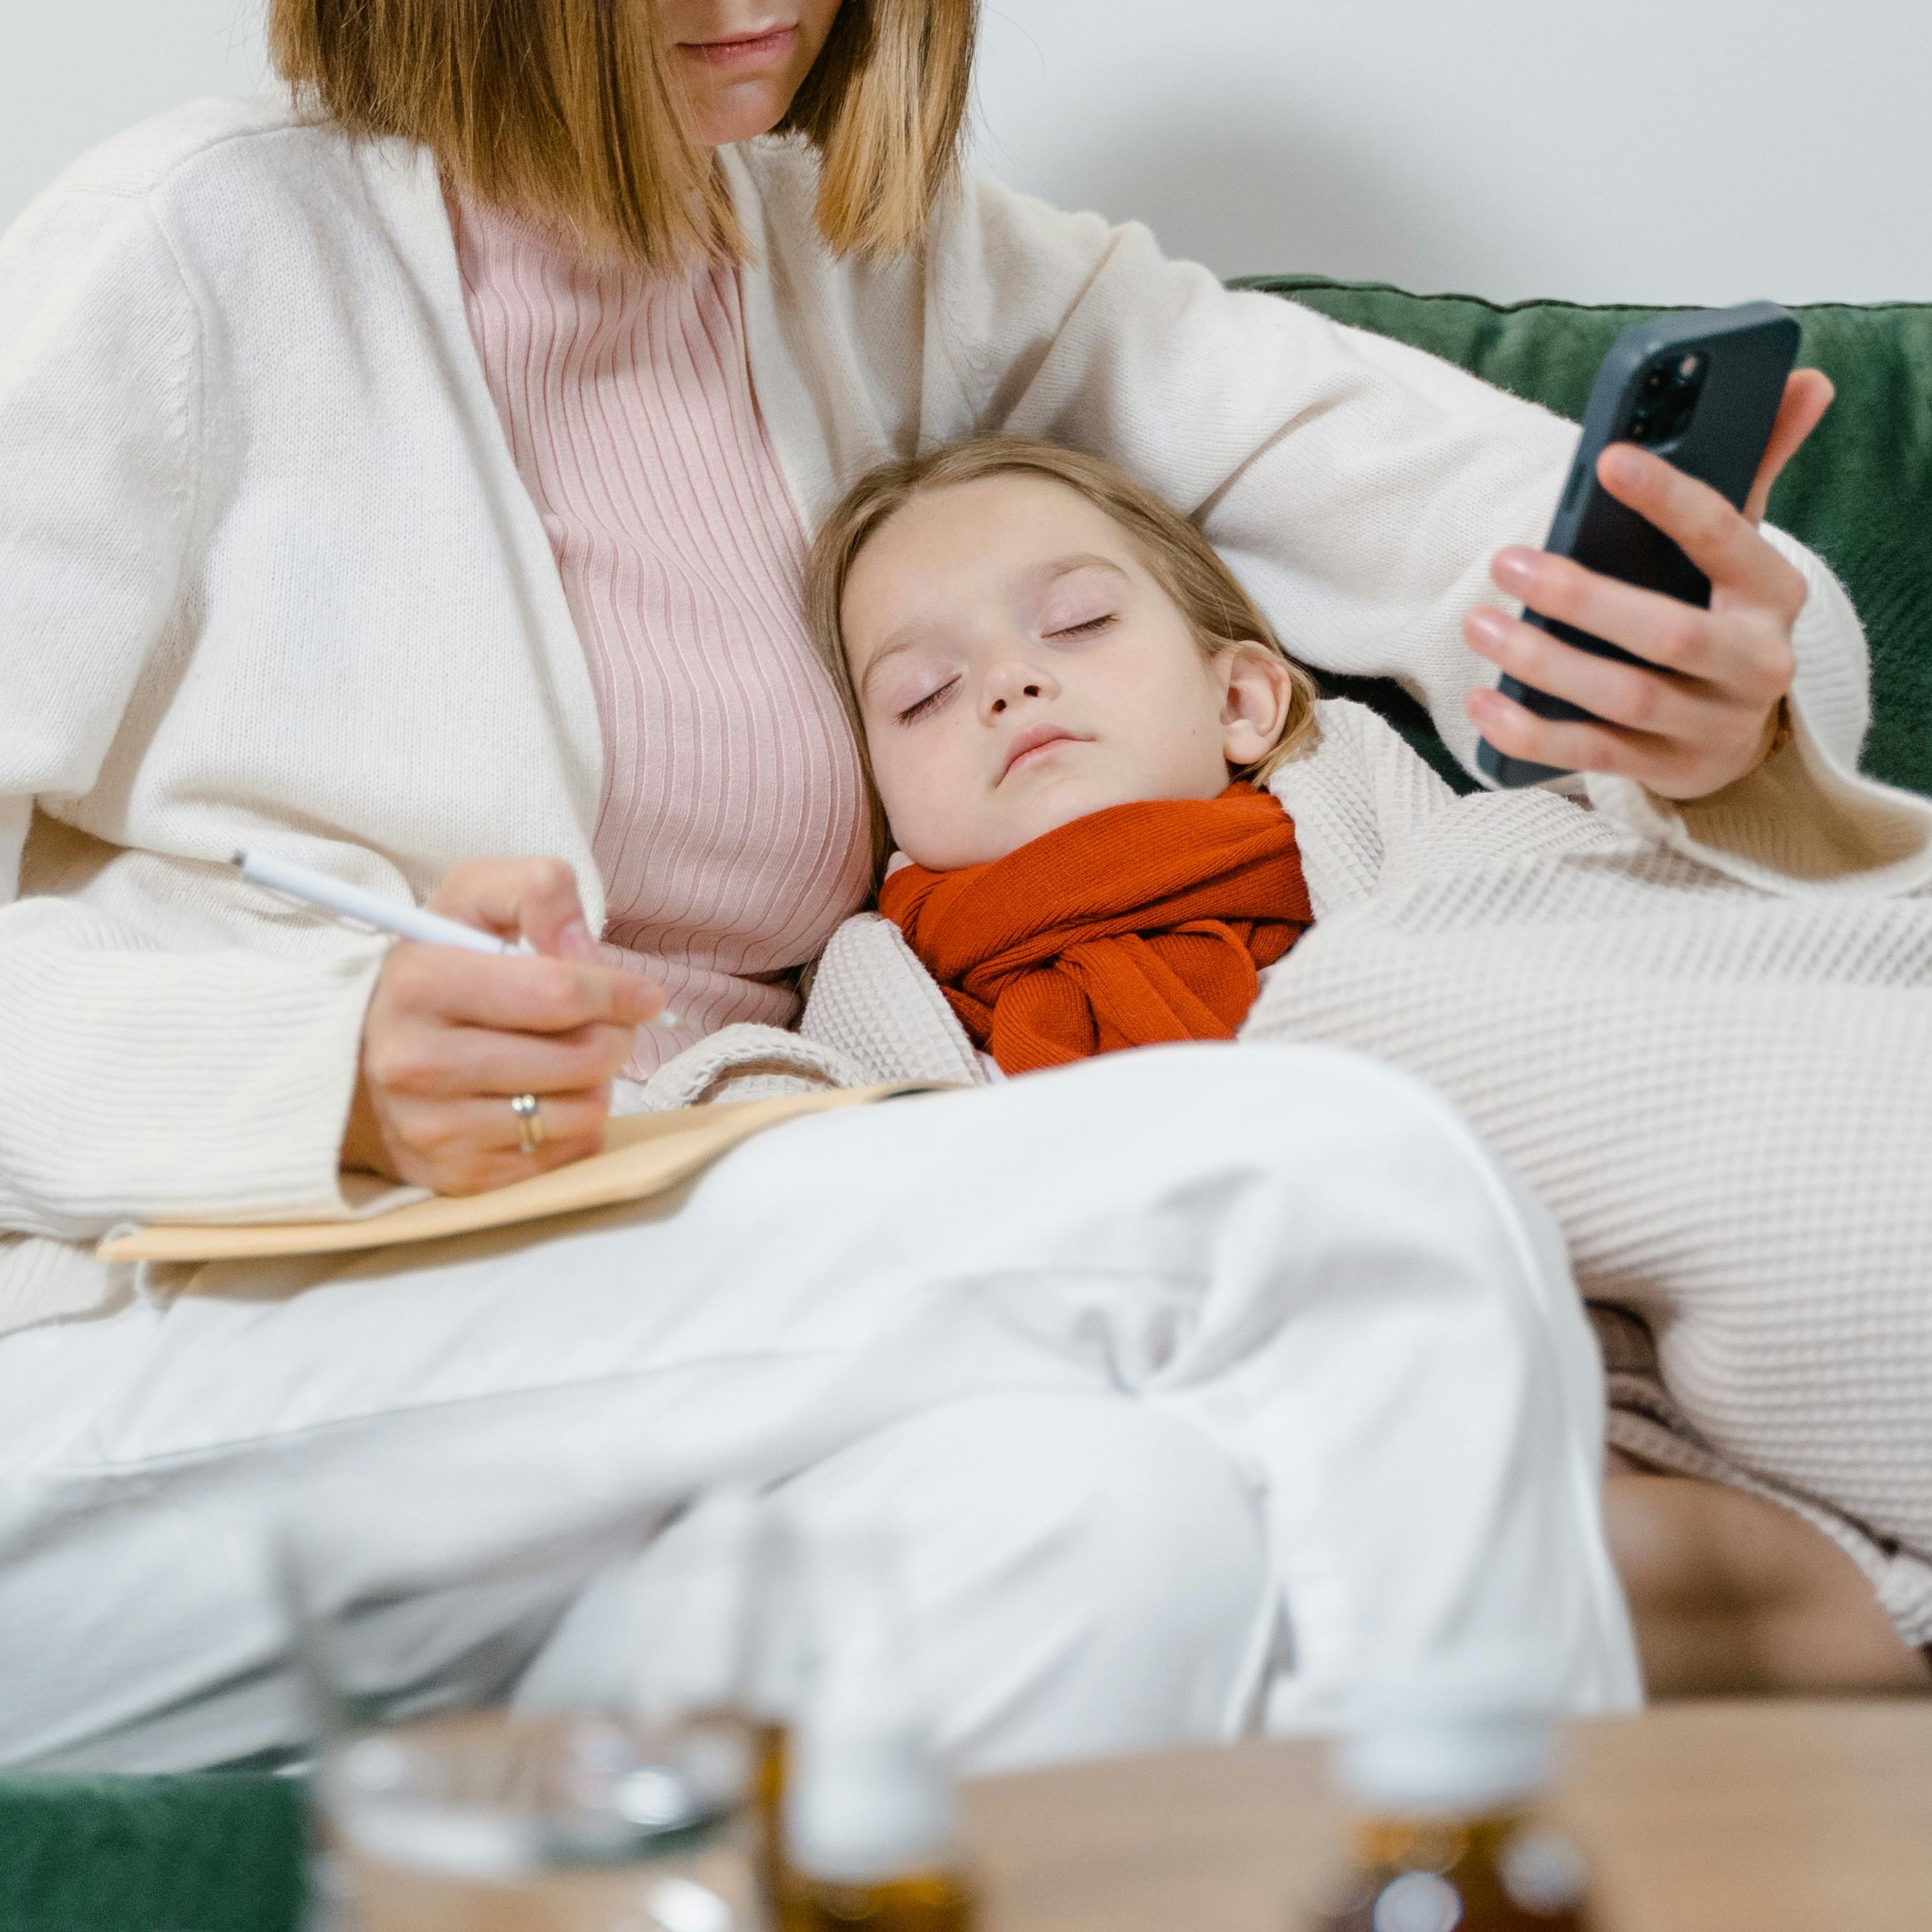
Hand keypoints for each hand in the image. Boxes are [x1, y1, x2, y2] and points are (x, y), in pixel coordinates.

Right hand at [342, 858, 665, 1193]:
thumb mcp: (473, 899)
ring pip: (581, 1111)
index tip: (643, 995)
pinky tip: (548, 1096)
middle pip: (579, 1057)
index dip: (617, 992)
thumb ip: (537, 891)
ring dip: (597, 1083)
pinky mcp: (458, 1175)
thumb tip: (585, 948)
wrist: (364, 1054)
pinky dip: (576, 1124)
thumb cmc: (437, 969)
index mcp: (420, 983)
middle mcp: (416, 1061)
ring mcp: (434, 1126)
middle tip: (605, 1025)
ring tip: (569, 1058)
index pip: (556, 993)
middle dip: (614, 1036)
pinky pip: (565, 1152)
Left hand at [1464, 368, 1834, 798]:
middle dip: (1581, 596)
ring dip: (1544, 663)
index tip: (1609, 460)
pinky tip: (1485, 703)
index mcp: (1774, 593)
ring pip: (1624, 697)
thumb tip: (1806, 380)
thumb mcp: (1738, 551)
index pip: (1726, 536)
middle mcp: (1756, 664)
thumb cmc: (1719, 615)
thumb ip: (1757, 466)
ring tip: (1479, 625)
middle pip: (1668, 631)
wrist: (1734, 729)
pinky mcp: (1668, 771)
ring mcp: (1713, 725)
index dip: (1670, 498)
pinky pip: (1593, 755)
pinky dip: (1532, 733)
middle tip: (1505, 561)